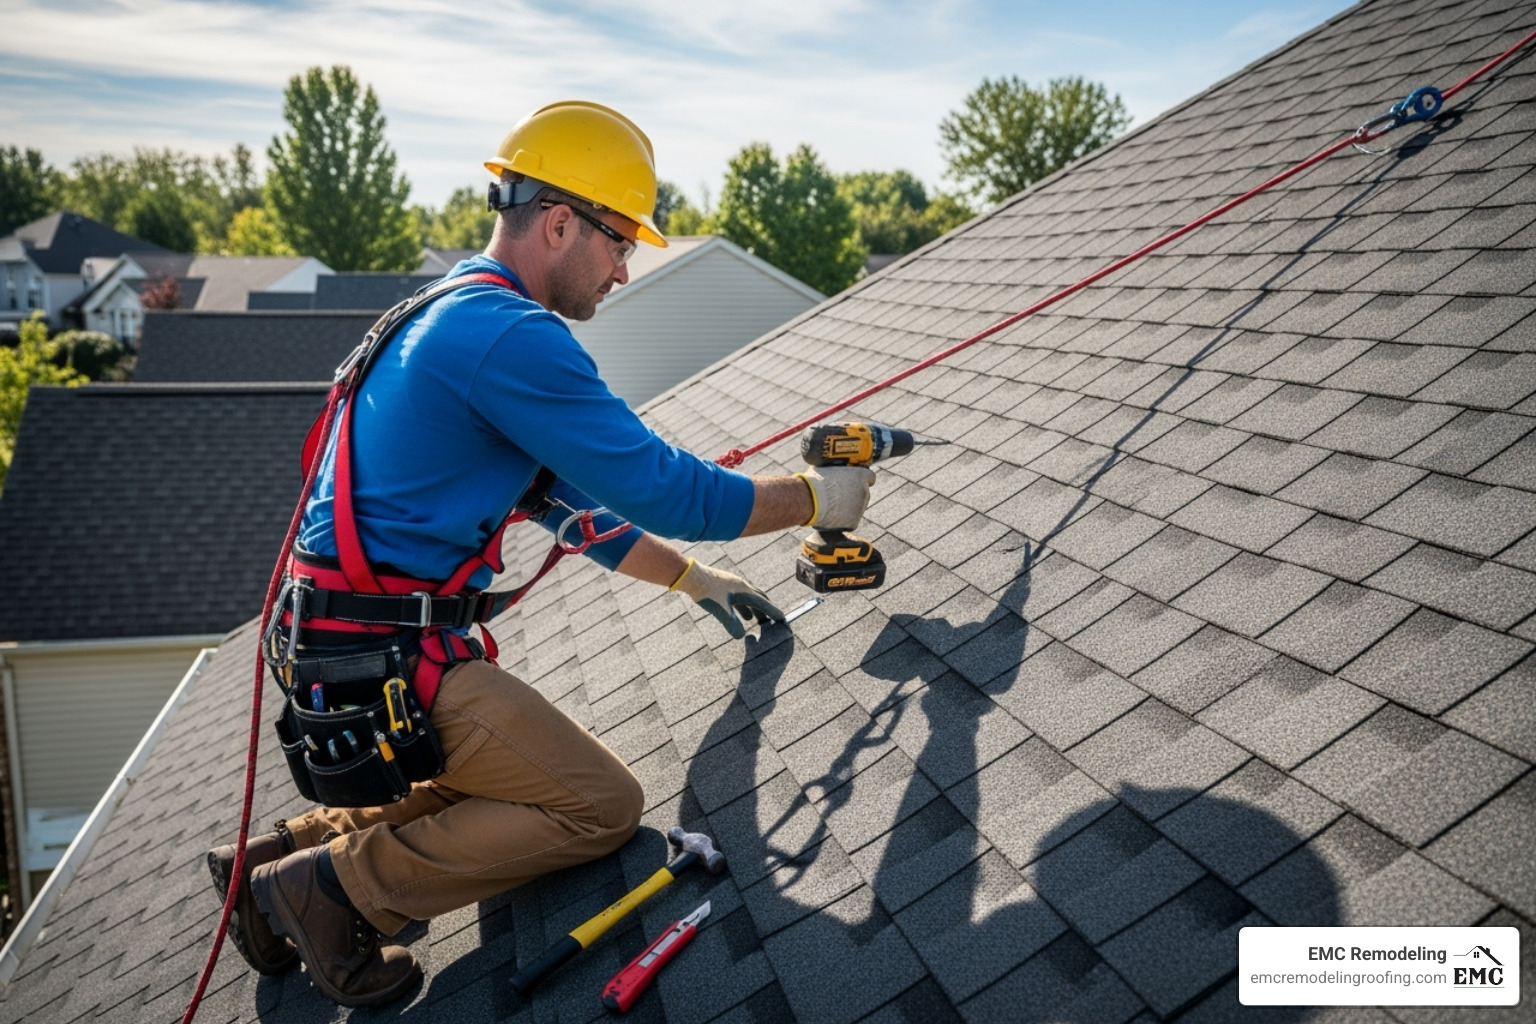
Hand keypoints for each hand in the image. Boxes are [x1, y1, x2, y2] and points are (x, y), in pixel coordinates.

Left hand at [670, 559, 784, 638]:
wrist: (690, 576)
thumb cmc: (706, 591)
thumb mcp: (720, 610)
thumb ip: (732, 623)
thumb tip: (741, 636)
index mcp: (744, 590)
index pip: (763, 602)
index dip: (773, 611)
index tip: (782, 619)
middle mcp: (741, 585)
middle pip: (758, 598)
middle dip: (765, 609)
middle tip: (771, 620)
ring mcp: (732, 584)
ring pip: (747, 597)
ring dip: (752, 608)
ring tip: (753, 619)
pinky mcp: (723, 585)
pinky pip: (738, 596)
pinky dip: (741, 605)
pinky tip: (736, 611)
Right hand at [797, 466, 876, 530]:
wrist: (810, 500)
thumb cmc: (816, 482)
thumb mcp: (827, 468)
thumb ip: (836, 470)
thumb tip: (832, 470)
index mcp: (860, 476)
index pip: (870, 477)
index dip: (862, 479)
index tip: (854, 481)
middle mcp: (865, 492)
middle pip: (863, 494)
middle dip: (853, 495)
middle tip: (838, 495)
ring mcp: (861, 509)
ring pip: (857, 508)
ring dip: (847, 507)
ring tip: (831, 506)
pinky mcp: (854, 523)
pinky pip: (850, 521)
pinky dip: (842, 520)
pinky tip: (830, 516)